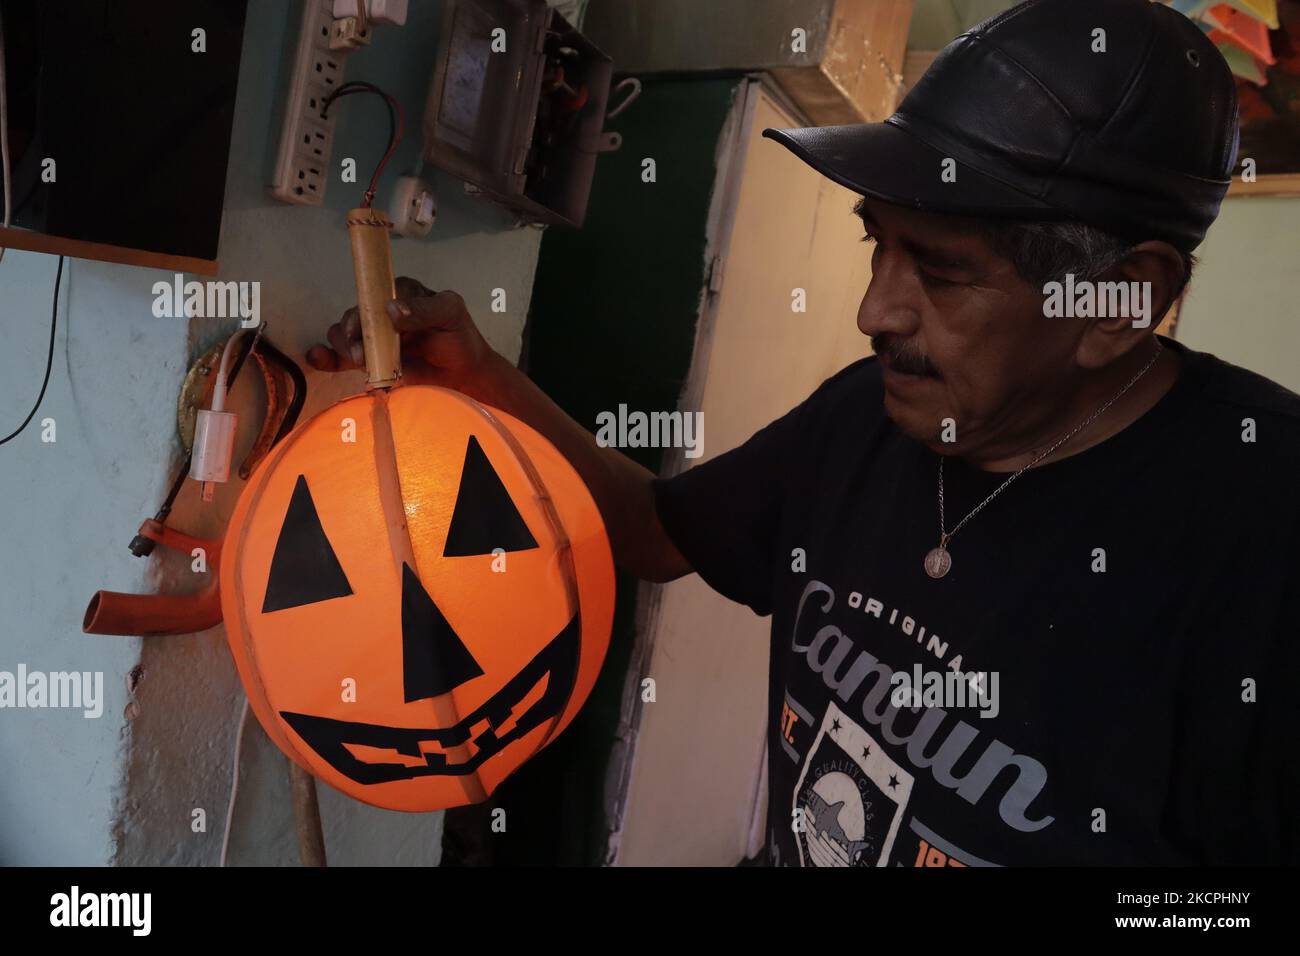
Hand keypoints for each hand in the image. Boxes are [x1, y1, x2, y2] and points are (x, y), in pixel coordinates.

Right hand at [305, 277, 492, 389]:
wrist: (463, 373)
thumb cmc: (458, 337)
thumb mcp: (451, 315)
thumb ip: (426, 310)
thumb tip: (392, 310)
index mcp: (401, 292)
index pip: (376, 292)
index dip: (368, 307)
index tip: (368, 325)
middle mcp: (381, 311)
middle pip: (354, 314)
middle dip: (353, 332)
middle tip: (365, 353)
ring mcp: (373, 336)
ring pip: (343, 334)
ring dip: (344, 346)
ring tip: (360, 360)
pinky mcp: (369, 360)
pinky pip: (340, 356)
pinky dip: (326, 357)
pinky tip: (318, 358)